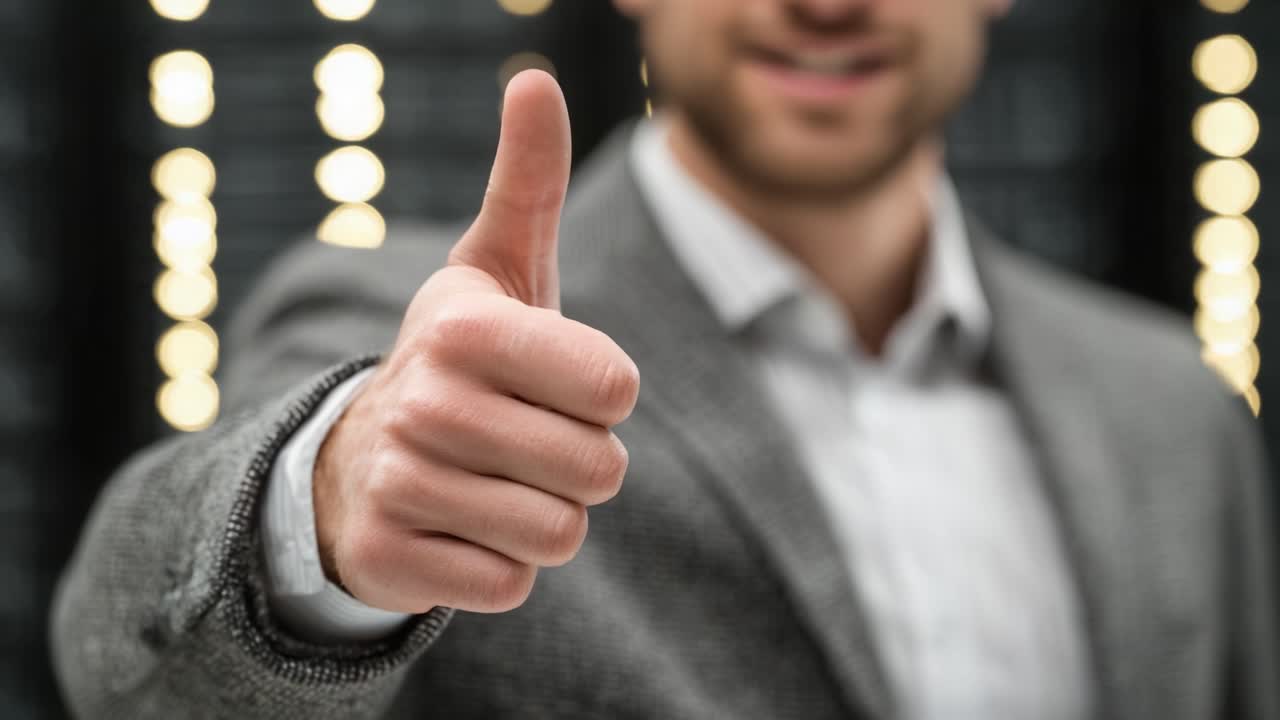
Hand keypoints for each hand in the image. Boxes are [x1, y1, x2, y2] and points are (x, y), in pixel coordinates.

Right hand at [312, 71, 639, 613]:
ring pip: (558, 535)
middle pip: (598, 471)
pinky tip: (460, 527)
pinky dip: (502, 566)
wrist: (360, 459)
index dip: (603, 395)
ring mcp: (398, 486)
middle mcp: (424, 403)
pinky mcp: (388, 560)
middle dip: (581, 465)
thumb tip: (534, 78)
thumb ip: (526, 180)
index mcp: (464, 328)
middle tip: (524, 441)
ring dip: (544, 516)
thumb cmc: (465, 360)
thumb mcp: (499, 268)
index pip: (615, 389)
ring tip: (492, 482)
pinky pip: (511, 585)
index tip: (554, 381)